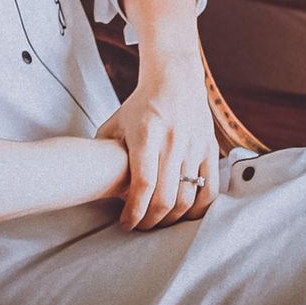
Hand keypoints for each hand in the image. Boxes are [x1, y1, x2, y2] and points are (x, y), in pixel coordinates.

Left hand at [97, 56, 218, 230]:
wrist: (174, 79)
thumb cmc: (141, 105)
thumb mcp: (116, 124)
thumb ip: (104, 154)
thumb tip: (95, 185)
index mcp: (146, 135)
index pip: (142, 184)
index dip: (134, 211)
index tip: (126, 224)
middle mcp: (172, 141)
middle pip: (165, 198)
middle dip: (151, 221)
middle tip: (141, 226)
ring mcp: (194, 146)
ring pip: (187, 198)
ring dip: (172, 219)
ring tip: (159, 220)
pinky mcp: (210, 148)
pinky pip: (210, 190)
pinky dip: (198, 209)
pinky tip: (185, 212)